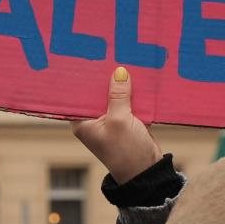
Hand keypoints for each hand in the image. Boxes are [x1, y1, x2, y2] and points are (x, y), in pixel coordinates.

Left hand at [72, 66, 162, 183]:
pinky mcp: (126, 120)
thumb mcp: (120, 120)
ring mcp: (110, 119)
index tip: (87, 57)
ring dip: (119, 82)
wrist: (147, 172)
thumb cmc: (126, 152)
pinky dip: (131, 91)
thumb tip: (119, 71)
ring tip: (123, 57)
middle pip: (96, 92)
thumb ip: (118, 95)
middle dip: (104, 76)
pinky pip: (127, 100)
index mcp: (82, 121)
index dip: (82, 77)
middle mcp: (93, 119)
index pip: (78, 94)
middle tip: (108, 51)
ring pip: (113, 95)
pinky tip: (136, 74)